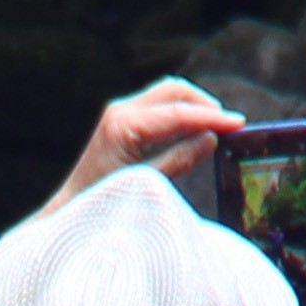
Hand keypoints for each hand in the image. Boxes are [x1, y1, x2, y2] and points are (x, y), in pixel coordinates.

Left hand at [56, 84, 243, 205]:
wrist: (67, 214)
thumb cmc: (102, 205)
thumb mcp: (146, 185)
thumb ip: (179, 159)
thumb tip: (210, 138)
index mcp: (124, 125)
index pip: (178, 112)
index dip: (211, 117)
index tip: (238, 123)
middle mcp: (120, 110)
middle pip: (173, 91)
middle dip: (203, 104)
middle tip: (228, 124)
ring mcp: (117, 112)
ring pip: (166, 94)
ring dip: (192, 106)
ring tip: (215, 126)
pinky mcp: (118, 120)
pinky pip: (156, 106)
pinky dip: (178, 112)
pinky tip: (192, 129)